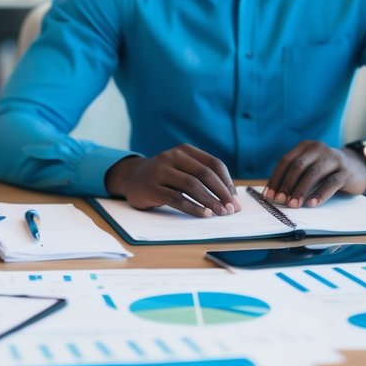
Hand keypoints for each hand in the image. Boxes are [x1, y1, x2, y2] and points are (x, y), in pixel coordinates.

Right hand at [104, 145, 241, 217]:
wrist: (130, 178)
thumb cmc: (164, 177)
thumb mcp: (182, 169)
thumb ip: (201, 177)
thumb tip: (229, 199)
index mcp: (185, 150)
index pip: (213, 164)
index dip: (227, 182)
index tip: (235, 200)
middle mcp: (172, 156)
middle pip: (204, 174)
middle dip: (221, 192)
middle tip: (231, 209)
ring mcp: (160, 171)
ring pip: (191, 185)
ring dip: (209, 200)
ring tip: (221, 213)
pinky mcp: (151, 187)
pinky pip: (176, 198)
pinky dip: (192, 207)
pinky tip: (204, 214)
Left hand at [263, 141, 365, 207]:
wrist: (357, 166)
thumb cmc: (326, 170)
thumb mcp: (310, 167)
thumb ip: (295, 176)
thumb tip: (273, 195)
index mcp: (305, 147)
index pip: (285, 161)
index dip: (276, 179)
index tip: (268, 196)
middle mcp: (319, 149)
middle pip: (298, 166)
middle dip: (287, 185)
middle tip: (280, 201)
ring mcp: (334, 158)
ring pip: (313, 173)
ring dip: (301, 190)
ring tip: (294, 205)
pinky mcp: (346, 171)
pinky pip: (331, 182)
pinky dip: (320, 194)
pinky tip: (313, 204)